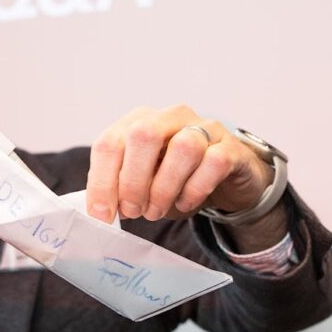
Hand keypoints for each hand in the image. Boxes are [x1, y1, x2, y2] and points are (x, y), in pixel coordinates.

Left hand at [86, 105, 274, 223]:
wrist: (225, 181)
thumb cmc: (175, 180)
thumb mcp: (141, 184)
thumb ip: (119, 190)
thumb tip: (101, 211)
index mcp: (139, 122)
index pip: (110, 142)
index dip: (102, 181)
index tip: (102, 215)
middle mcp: (170, 117)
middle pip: (144, 134)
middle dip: (133, 181)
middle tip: (133, 211)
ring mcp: (204, 128)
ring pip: (183, 147)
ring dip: (164, 188)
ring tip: (156, 211)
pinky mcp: (230, 147)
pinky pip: (213, 162)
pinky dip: (195, 189)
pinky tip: (185, 203)